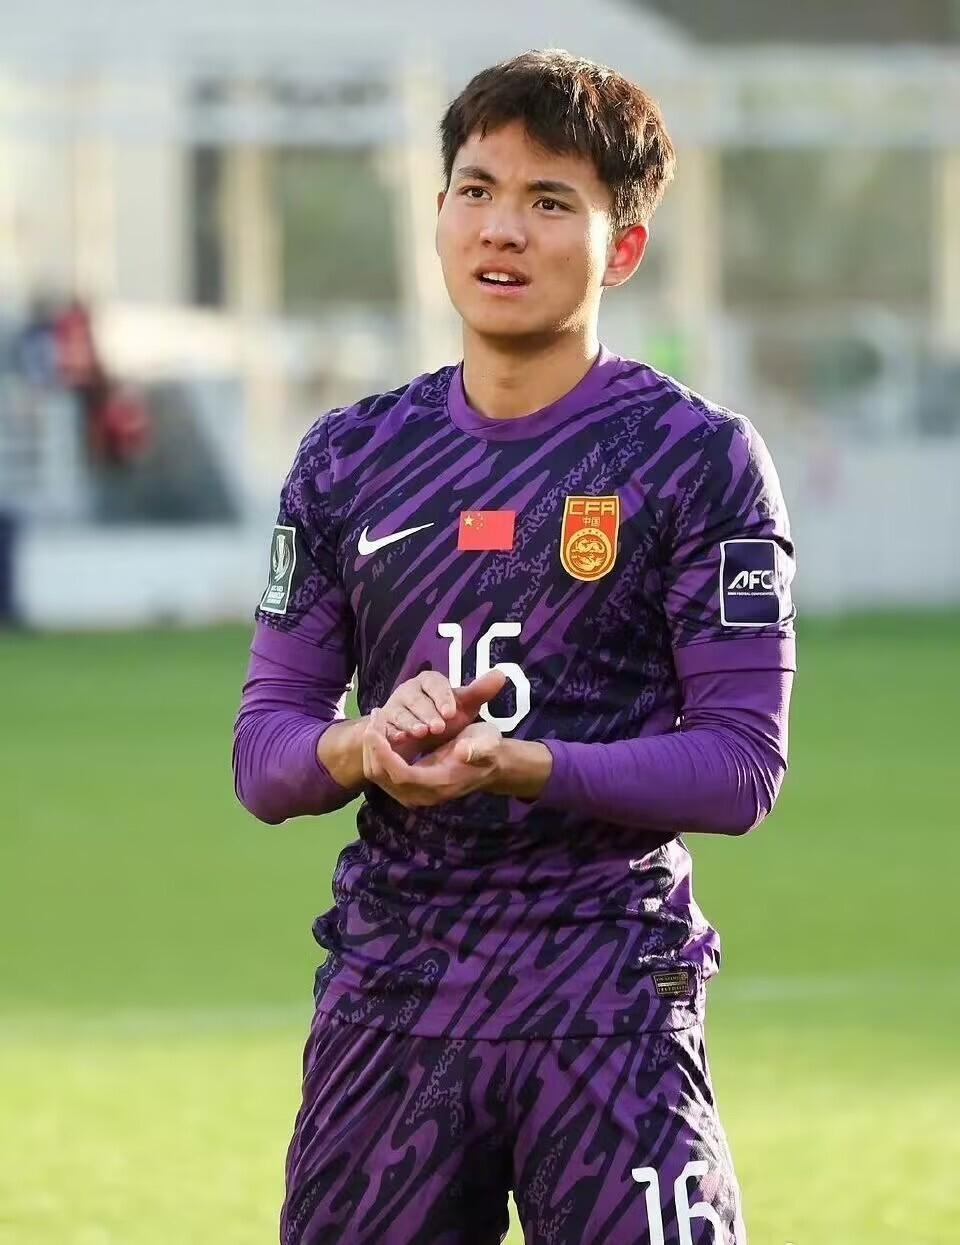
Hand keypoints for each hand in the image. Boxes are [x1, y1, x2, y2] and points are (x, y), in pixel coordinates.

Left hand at [362, 713, 503, 807]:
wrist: (489, 764)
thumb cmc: (487, 749)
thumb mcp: (487, 743)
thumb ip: (478, 748)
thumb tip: (463, 750)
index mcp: (438, 783)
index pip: (400, 774)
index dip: (383, 753)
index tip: (376, 728)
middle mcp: (421, 794)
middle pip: (382, 776)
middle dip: (372, 747)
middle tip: (375, 717)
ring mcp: (413, 794)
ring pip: (377, 776)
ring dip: (371, 748)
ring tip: (376, 720)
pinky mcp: (407, 787)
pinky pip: (382, 773)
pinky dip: (376, 753)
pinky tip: (381, 731)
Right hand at [375, 668, 506, 760]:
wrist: (423, 737)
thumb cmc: (445, 717)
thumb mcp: (464, 706)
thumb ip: (480, 691)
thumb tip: (501, 674)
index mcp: (429, 681)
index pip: (434, 683)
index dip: (442, 697)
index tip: (452, 712)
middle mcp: (409, 690)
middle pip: (415, 698)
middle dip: (426, 713)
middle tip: (438, 728)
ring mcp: (393, 706)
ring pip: (399, 713)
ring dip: (409, 723)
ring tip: (420, 733)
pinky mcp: (383, 723)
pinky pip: (385, 727)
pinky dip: (391, 733)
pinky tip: (399, 740)